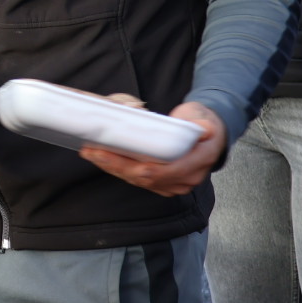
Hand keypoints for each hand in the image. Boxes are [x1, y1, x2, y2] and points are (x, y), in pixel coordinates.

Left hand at [79, 102, 226, 197]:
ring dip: (112, 168)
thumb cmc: (204, 123)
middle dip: (114, 165)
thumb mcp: (205, 118)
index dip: (129, 164)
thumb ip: (204, 125)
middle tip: (90, 151)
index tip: (106, 151)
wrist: (211, 134)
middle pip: (143, 178)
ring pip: (138, 181)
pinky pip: (139, 180)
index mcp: (197, 162)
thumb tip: (203, 129)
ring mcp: (175, 184)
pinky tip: (103, 160)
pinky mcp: (164, 184)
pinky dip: (120, 170)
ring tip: (91, 153)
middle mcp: (186, 178)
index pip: (159, 171)